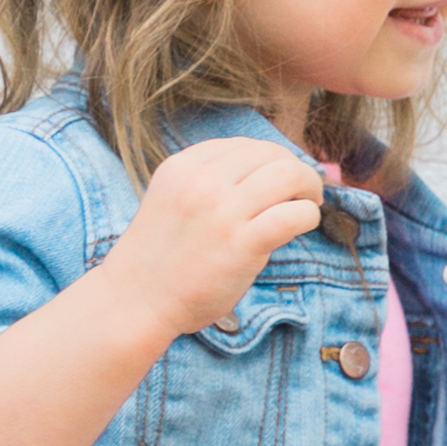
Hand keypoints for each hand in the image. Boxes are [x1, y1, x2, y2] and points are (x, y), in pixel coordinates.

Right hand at [100, 135, 326, 340]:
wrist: (136, 300)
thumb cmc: (159, 258)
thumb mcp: (172, 200)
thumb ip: (206, 183)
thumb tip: (263, 175)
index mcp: (181, 167)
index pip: (243, 145)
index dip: (270, 158)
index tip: (279, 177)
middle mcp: (201, 182)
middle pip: (270, 153)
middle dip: (296, 168)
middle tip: (305, 190)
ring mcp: (222, 211)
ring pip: (288, 175)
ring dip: (308, 187)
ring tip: (310, 203)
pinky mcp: (242, 243)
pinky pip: (293, 214)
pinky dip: (308, 215)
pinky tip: (304, 224)